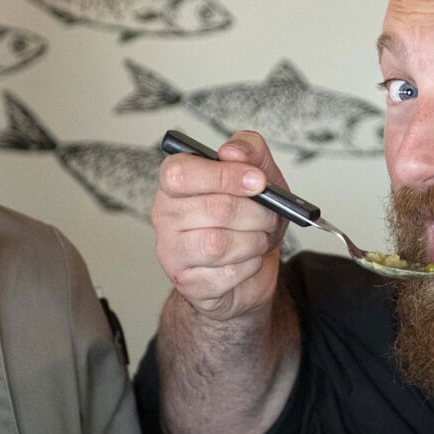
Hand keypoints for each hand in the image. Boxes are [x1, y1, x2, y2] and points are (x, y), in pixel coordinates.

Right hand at [153, 132, 288, 321]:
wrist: (252, 266)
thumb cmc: (248, 217)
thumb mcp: (259, 176)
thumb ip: (249, 150)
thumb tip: (232, 151)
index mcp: (175, 181)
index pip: (182, 173)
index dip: (225, 176)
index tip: (258, 181)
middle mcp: (165, 215)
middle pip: (216, 209)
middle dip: (256, 213)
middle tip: (269, 215)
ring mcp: (171, 251)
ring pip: (219, 245)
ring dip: (254, 241)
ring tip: (258, 238)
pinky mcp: (187, 283)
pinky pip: (225, 274)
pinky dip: (249, 266)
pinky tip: (246, 260)